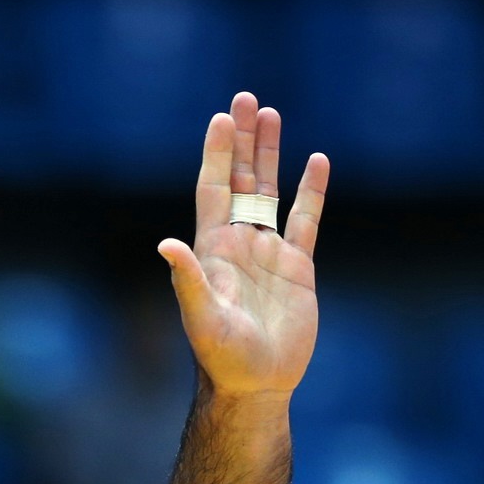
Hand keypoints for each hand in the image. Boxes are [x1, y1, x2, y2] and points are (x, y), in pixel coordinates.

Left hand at [158, 92, 326, 398]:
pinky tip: (316, 160)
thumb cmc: (222, 357)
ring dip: (270, 154)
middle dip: (241, 140)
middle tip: (246, 98)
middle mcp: (239, 243)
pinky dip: (311, 191)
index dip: (216, 154)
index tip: (220, 118)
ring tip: (271, 114)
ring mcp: (268, 252)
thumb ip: (189, 280)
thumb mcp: (202, 318)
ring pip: (269, 191)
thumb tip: (166, 244)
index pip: (213, 189)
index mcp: (213, 249)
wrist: (256, 384)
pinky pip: (306, 219)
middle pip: (239, 179)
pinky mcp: (297, 267)